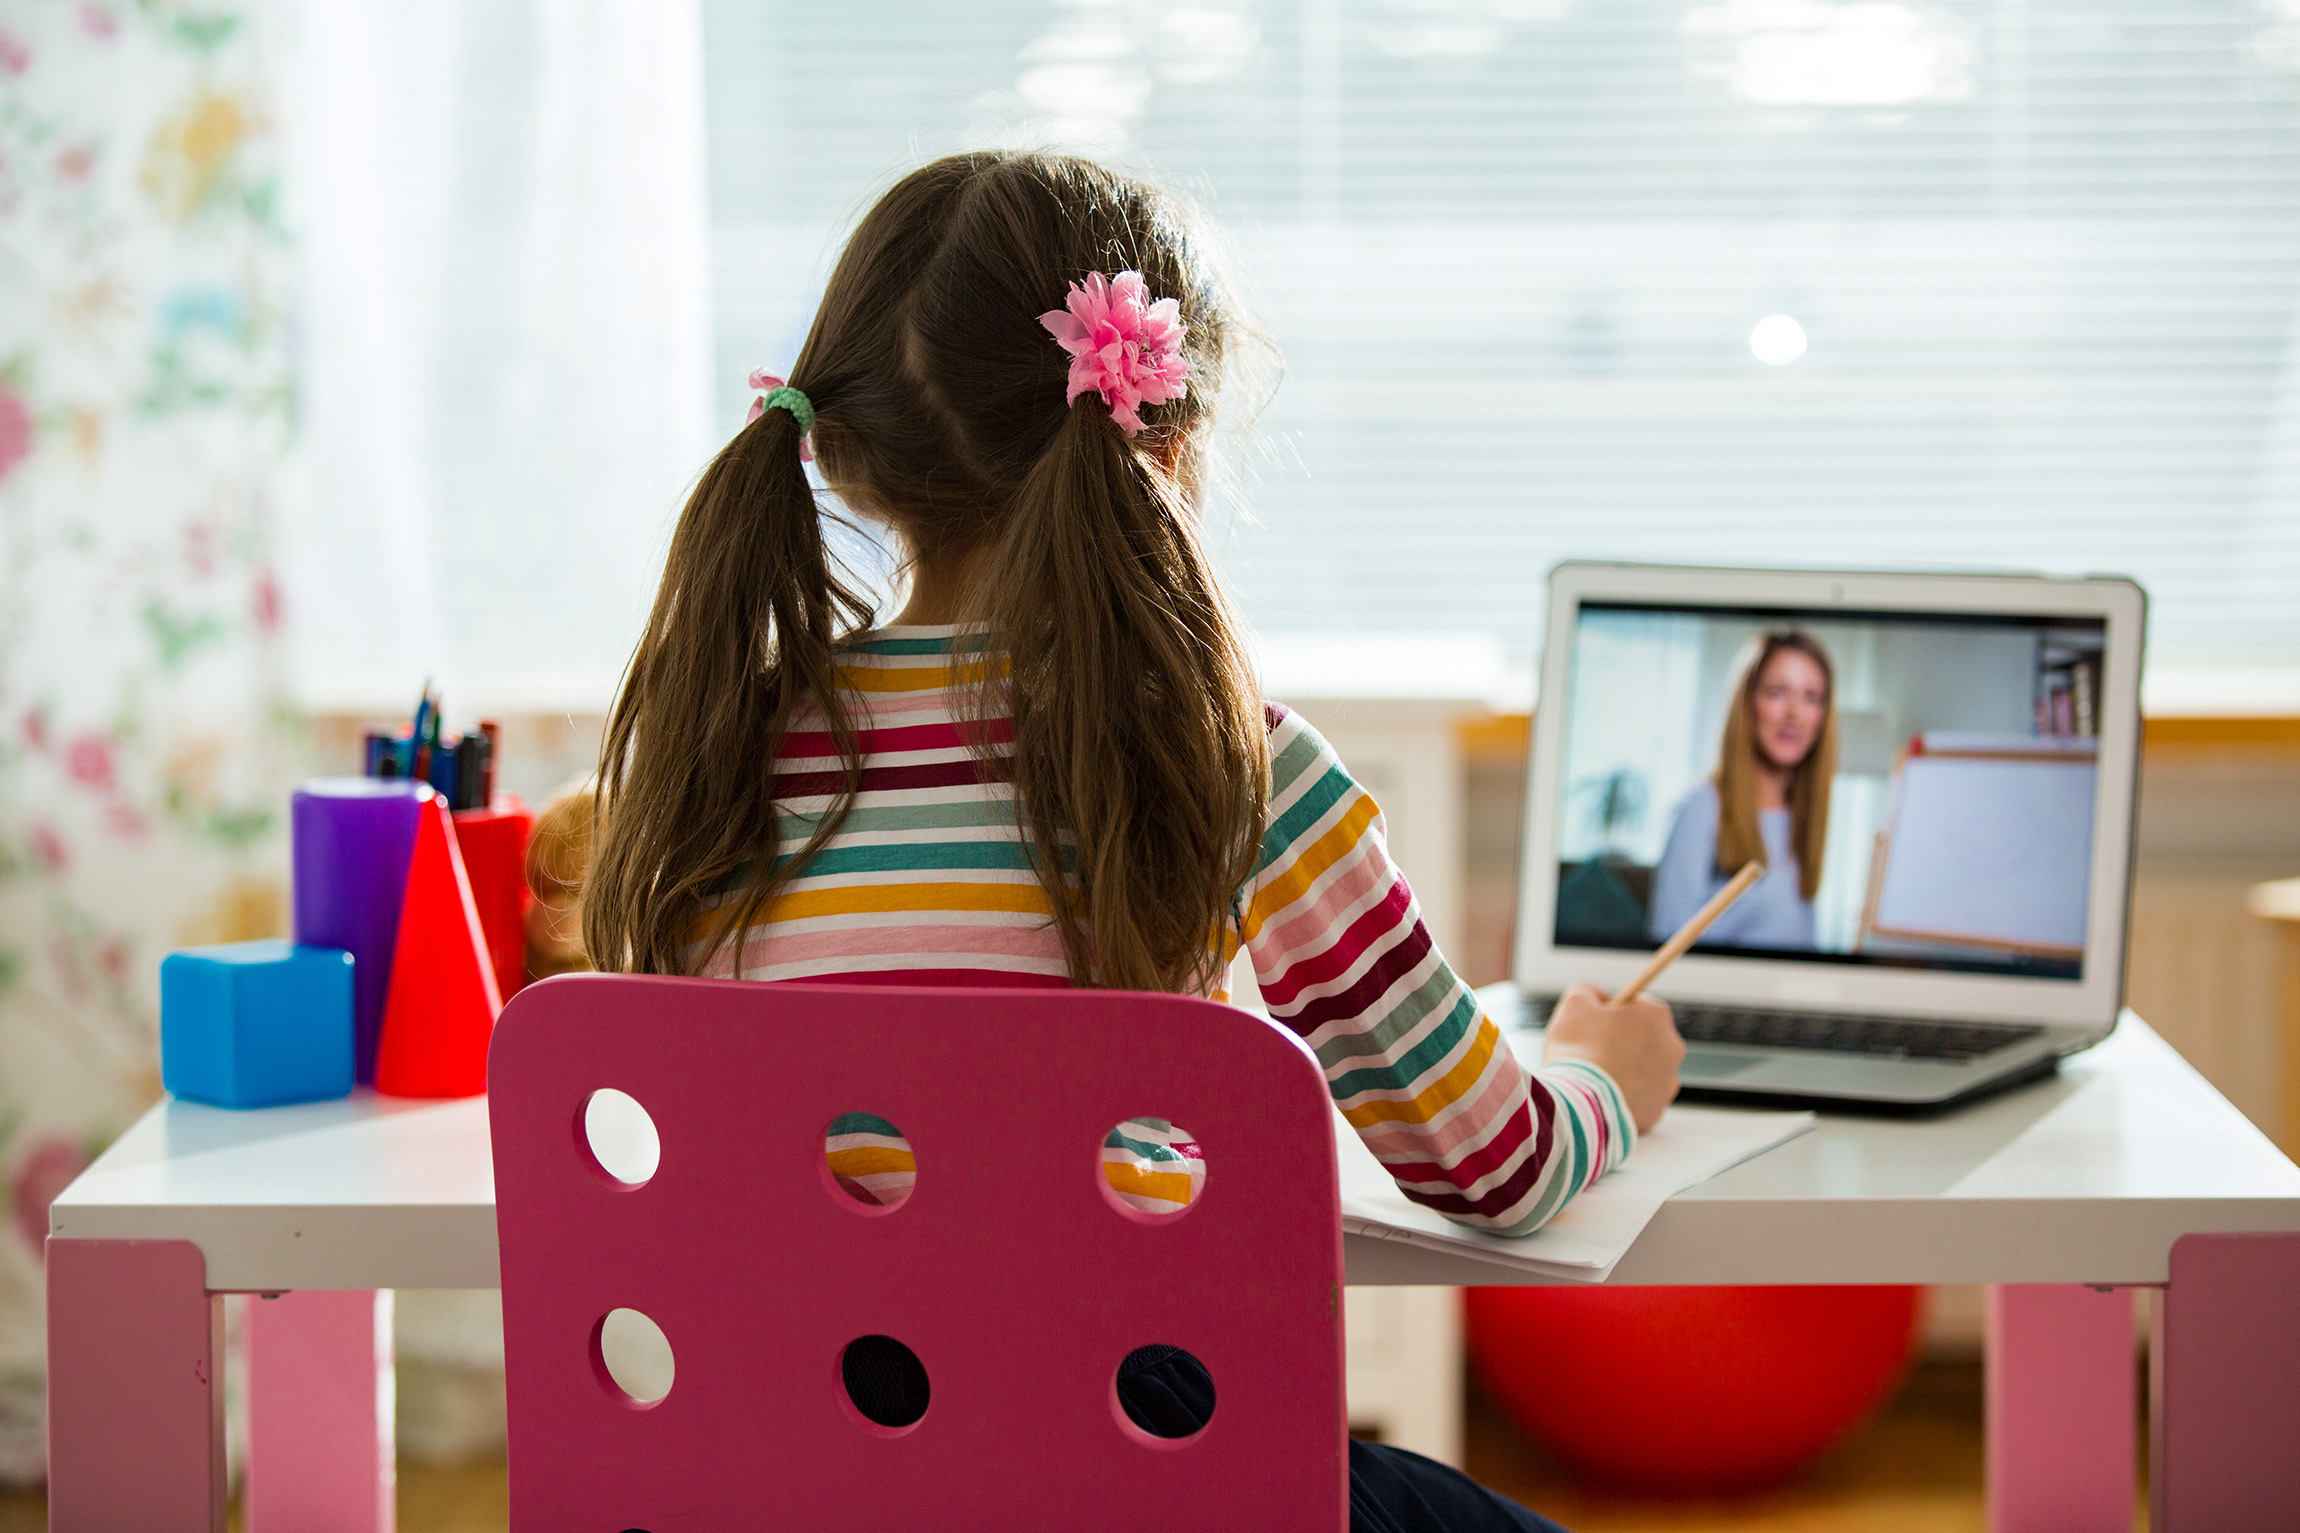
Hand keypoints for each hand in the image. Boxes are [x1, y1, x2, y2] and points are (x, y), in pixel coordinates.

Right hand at [1540, 982, 1683, 1134]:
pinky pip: (1639, 1097)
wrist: (1580, 1103)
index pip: (1638, 1004)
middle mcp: (1672, 1048)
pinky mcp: (1657, 1111)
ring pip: (1644, 1069)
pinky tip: (1601, 1096)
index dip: (1614, 1010)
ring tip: (1595, 1076)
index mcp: (1656, 1016)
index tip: (1596, 1020)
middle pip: (1645, 1037)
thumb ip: (1587, 991)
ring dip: (1625, 1069)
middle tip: (1592, 1048)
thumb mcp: (1574, 1004)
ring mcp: (1668, 1082)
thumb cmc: (1578, 1049)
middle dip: (1623, 1040)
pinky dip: (1623, 1095)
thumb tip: (1595, 996)